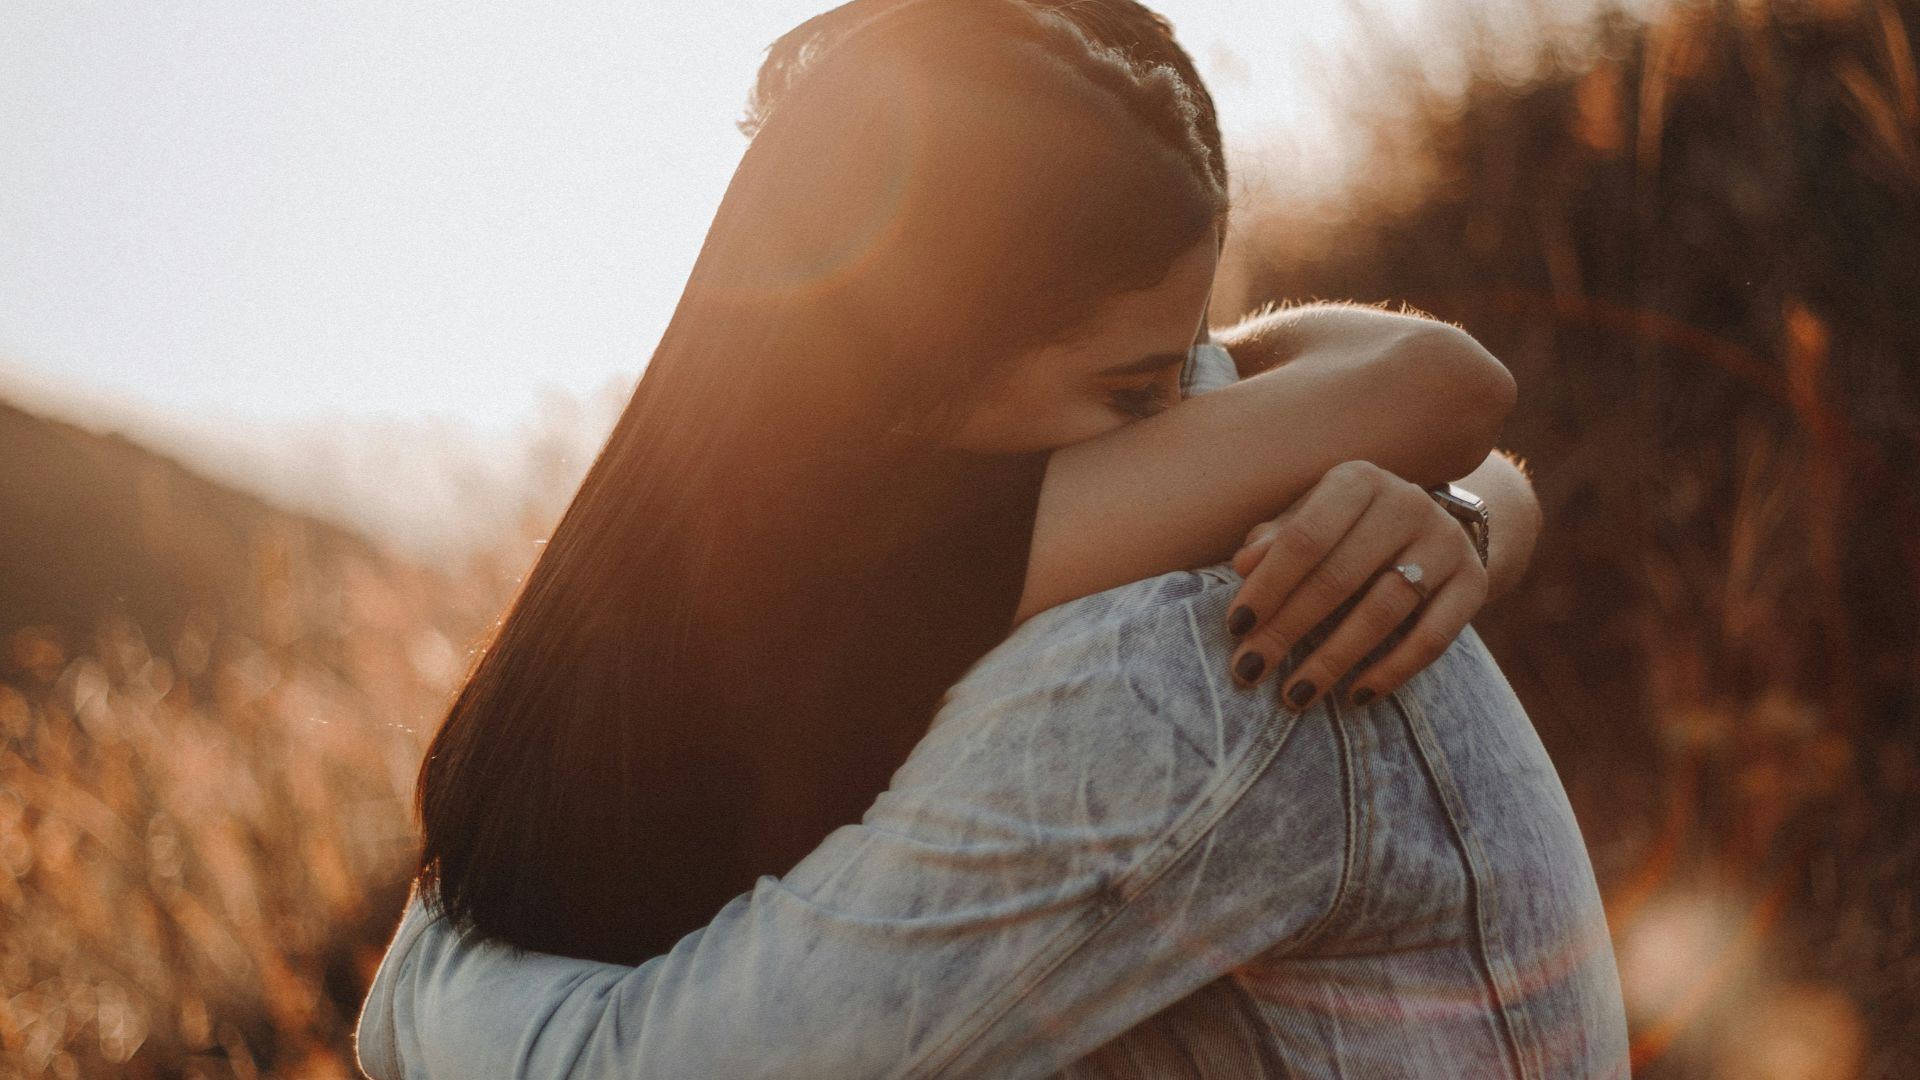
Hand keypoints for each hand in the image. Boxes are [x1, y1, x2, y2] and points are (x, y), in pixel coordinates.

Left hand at [1222, 460, 1487, 710]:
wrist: (1434, 530)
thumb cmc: (1348, 530)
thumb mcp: (1310, 521)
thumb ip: (1275, 540)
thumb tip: (1243, 566)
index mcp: (1358, 481)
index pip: (1305, 537)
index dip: (1268, 585)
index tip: (1236, 628)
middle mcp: (1406, 503)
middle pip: (1339, 577)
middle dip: (1288, 629)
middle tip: (1250, 670)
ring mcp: (1446, 542)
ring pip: (1383, 610)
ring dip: (1334, 659)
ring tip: (1295, 694)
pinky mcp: (1474, 582)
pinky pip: (1433, 638)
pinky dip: (1392, 671)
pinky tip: (1356, 696)